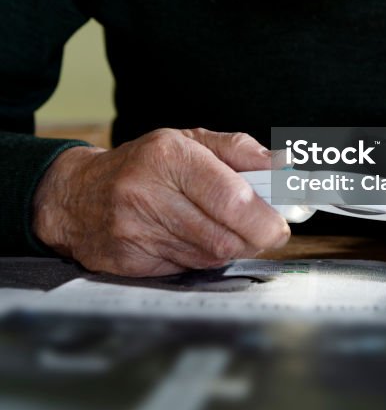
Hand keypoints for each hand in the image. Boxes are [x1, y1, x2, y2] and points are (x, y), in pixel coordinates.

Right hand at [32, 128, 289, 276]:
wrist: (76, 196)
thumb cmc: (143, 165)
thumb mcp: (189, 141)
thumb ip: (239, 150)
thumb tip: (284, 164)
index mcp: (170, 155)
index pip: (230, 196)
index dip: (264, 216)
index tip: (282, 222)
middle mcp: (149, 192)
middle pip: (223, 234)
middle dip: (256, 238)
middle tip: (267, 232)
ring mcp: (136, 230)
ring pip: (209, 254)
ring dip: (231, 248)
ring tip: (227, 230)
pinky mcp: (129, 261)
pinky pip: (186, 268)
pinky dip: (203, 258)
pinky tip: (195, 241)